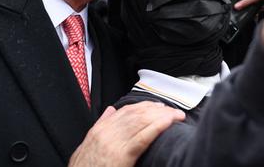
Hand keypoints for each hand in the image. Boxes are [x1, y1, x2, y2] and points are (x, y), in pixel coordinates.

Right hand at [68, 102, 184, 166]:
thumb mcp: (87, 145)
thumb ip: (100, 126)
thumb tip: (110, 111)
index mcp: (100, 130)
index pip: (126, 111)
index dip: (144, 106)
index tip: (158, 106)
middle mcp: (108, 133)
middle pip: (137, 114)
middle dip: (156, 110)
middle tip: (171, 110)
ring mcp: (114, 143)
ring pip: (142, 122)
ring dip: (162, 116)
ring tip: (176, 115)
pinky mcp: (122, 156)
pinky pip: (143, 138)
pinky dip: (158, 127)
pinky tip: (168, 123)